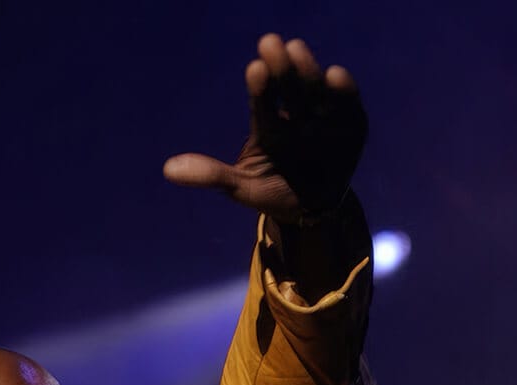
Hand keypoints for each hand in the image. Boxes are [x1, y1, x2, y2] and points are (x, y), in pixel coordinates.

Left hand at [163, 34, 365, 223]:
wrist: (313, 210)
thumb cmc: (273, 191)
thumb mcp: (241, 188)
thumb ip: (212, 175)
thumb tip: (168, 170)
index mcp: (269, 125)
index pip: (262, 101)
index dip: (259, 86)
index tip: (253, 68)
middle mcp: (295, 115)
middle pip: (288, 87)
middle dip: (281, 68)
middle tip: (271, 43)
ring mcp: (322, 118)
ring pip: (314, 91)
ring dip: (307, 71)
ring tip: (297, 50)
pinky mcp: (349, 125)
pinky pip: (347, 106)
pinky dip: (344, 92)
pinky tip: (335, 75)